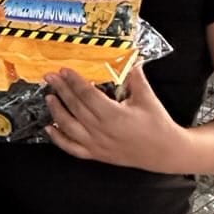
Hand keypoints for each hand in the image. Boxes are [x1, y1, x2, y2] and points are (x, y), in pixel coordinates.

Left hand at [43, 65, 188, 172]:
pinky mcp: (96, 154)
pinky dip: (58, 138)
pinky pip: (72, 148)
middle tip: (50, 77)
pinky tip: (48, 128)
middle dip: (60, 90)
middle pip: (75, 107)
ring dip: (56, 111)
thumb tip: (130, 58)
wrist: (164, 152)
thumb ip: (136, 77)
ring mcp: (96, 144)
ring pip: (68, 127)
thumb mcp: (147, 98)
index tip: (64, 71)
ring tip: (49, 97)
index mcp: (113, 115)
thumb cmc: (157, 124)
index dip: (74, 81)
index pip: (87, 95)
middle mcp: (101, 130)